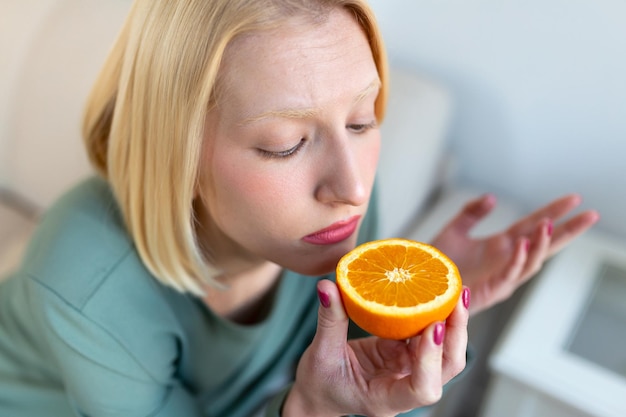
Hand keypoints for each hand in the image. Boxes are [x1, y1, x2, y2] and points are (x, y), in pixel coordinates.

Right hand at [283, 279, 469, 416]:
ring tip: (456, 291)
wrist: (320, 392)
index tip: (432, 327)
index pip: (422, 389)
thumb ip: (329, 321)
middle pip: (446, 367)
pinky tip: (435, 291)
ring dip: (452, 322)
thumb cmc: (319, 383)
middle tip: (457, 298)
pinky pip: (425, 335)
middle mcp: (404, 386)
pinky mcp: (404, 354)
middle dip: (455, 334)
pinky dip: (432, 315)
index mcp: (385, 398)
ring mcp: (408, 370)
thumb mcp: (320, 354)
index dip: (431, 359)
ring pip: (443, 352)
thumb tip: (327, 286)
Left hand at [431, 193, 598, 314]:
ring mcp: (502, 277)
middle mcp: (507, 261)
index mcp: (501, 246)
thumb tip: (492, 197)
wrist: (420, 287)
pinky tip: (522, 243)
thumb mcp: (455, 230)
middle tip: (590, 215)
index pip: (533, 226)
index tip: (574, 199)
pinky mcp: (491, 290)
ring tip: (548, 224)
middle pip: (545, 245)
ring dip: (542, 244)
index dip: (553, 212)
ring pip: (531, 261)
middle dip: (568, 232)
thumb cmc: (437, 264)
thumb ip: (472, 213)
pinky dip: (518, 259)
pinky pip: (509, 274)